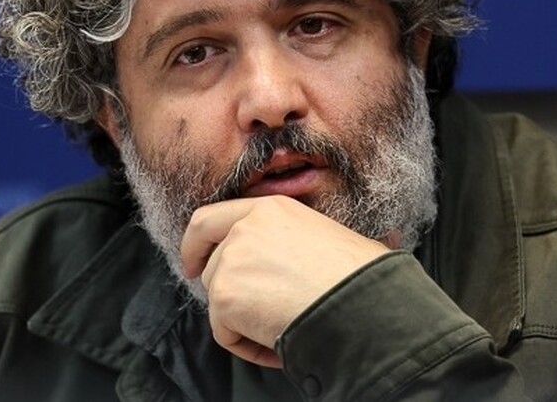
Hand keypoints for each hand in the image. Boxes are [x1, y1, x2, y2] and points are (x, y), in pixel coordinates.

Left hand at [180, 196, 393, 367]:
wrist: (363, 306)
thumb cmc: (360, 279)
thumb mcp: (324, 236)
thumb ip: (289, 241)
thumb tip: (288, 260)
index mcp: (270, 209)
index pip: (211, 219)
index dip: (196, 244)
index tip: (193, 264)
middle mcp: (245, 227)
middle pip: (213, 264)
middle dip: (227, 294)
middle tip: (243, 316)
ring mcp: (231, 260)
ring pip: (218, 300)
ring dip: (243, 322)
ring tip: (284, 329)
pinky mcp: (225, 296)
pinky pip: (225, 332)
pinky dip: (247, 347)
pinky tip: (279, 345)